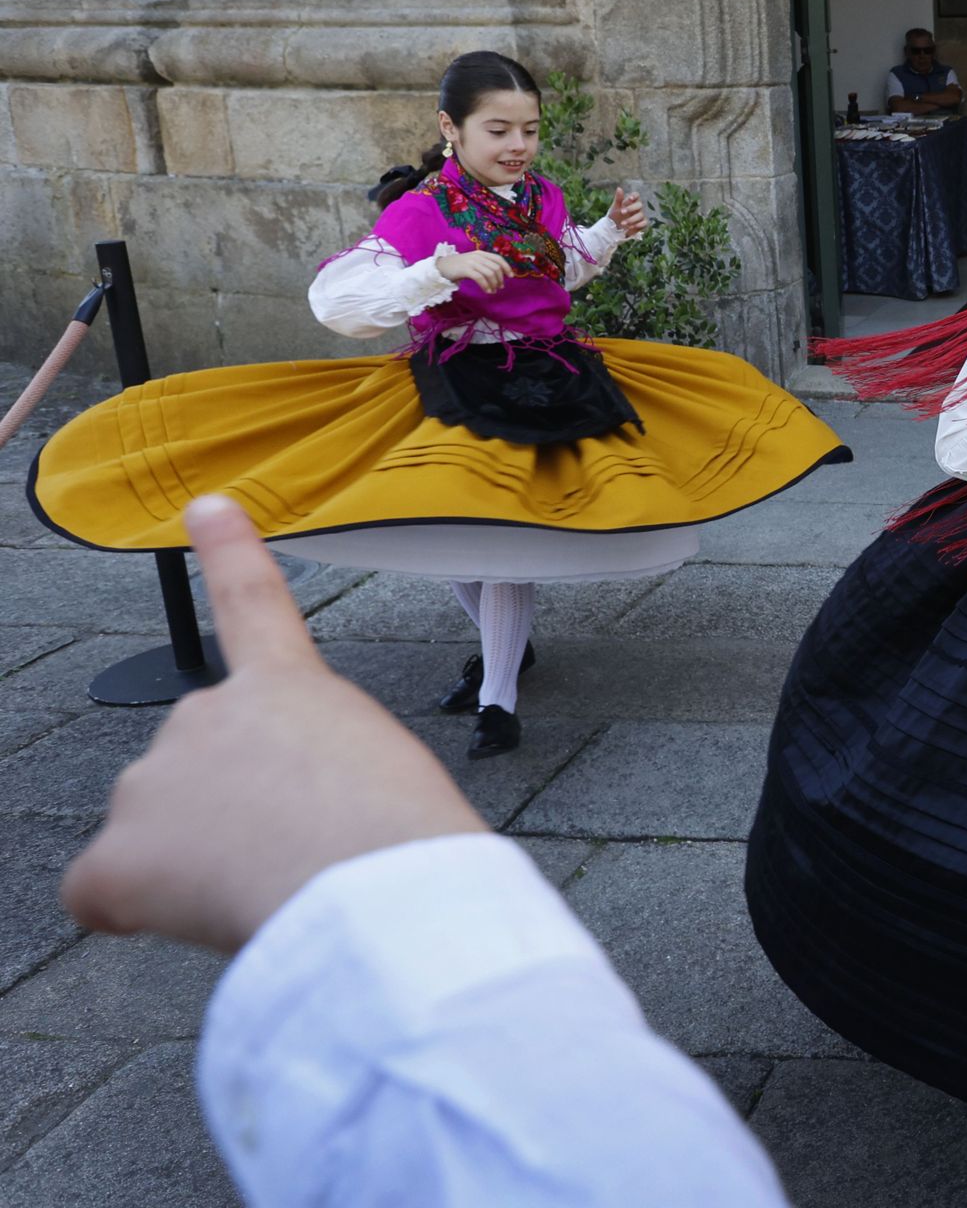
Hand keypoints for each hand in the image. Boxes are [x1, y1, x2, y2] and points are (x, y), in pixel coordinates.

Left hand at [59, 496, 485, 954]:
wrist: (373, 888)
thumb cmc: (404, 842)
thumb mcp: (382, 770)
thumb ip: (318, 767)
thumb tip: (275, 827)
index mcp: (289, 688)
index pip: (254, 604)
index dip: (230, 553)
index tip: (208, 508)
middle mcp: (205, 713)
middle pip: (199, 764)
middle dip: (230, 809)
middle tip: (295, 852)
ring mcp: (151, 779)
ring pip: (158, 831)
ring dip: (199, 862)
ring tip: (272, 884)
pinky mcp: (116, 855)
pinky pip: (105, 890)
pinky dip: (140, 909)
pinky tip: (196, 914)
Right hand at [434, 250, 510, 293]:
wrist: (440, 267)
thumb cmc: (457, 267)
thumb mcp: (473, 263)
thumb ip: (484, 265)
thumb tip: (498, 275)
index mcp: (480, 253)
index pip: (498, 258)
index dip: (506, 267)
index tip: (511, 276)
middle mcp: (477, 256)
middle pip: (496, 267)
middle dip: (500, 279)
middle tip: (499, 287)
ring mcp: (471, 262)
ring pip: (490, 273)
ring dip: (494, 284)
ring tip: (493, 291)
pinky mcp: (466, 269)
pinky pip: (480, 278)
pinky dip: (486, 286)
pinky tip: (487, 291)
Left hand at [609, 186, 649, 237]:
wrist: (615, 227)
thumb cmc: (616, 215)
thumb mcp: (615, 207)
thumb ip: (618, 198)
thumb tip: (619, 188)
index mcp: (632, 201)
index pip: (636, 195)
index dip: (634, 196)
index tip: (630, 198)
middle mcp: (638, 207)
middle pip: (639, 205)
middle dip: (631, 208)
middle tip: (622, 212)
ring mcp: (641, 215)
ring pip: (641, 215)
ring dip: (631, 219)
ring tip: (622, 223)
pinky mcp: (643, 223)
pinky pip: (644, 223)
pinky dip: (637, 225)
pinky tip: (629, 228)